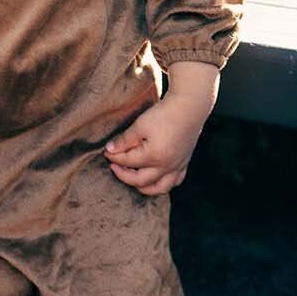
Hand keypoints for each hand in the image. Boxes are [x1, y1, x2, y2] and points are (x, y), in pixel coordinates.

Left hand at [105, 63, 218, 195]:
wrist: (190, 107)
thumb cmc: (164, 114)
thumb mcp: (140, 125)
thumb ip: (125, 140)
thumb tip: (110, 150)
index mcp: (153, 157)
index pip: (127, 161)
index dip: (114, 156)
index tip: (106, 151)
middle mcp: (166, 166)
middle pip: (140, 180)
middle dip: (124, 175)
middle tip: (114, 166)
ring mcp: (177, 166)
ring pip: (159, 188)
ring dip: (143, 187)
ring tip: (132, 178)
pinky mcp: (184, 163)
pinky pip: (175, 181)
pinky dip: (164, 184)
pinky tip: (156, 178)